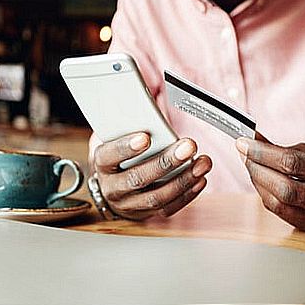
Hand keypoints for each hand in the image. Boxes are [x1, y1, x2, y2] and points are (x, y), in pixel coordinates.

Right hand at [90, 132, 211, 219]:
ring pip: (156, 196)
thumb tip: (154, 91)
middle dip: (166, 162)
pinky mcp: (147, 213)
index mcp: (102, 163)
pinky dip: (187, 195)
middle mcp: (113, 187)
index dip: (126, 147)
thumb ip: (129, 121)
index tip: (145, 137)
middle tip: (188, 146)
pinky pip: (168, 208)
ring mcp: (130, 203)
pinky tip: (199, 179)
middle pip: (138, 178)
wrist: (112, 187)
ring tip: (202, 162)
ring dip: (183, 179)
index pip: (109, 156)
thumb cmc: (118, 156)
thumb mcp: (115, 137)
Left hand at [236, 138, 304, 231]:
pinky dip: (266, 196)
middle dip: (258, 169)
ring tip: (250, 166)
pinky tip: (260, 182)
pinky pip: (280, 214)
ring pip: (279, 204)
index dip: (263, 153)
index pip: (292, 163)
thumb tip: (251, 141)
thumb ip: (282, 148)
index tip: (244, 143)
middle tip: (244, 154)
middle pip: (284, 188)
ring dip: (258, 183)